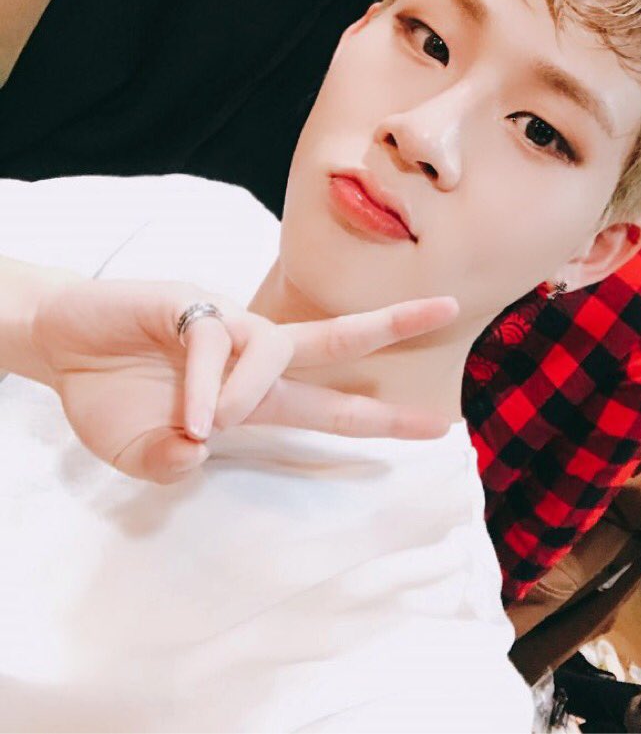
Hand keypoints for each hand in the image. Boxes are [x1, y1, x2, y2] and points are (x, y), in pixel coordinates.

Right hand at [31, 277, 458, 483]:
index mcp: (255, 400)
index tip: (441, 427)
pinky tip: (184, 408)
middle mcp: (252, 358)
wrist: (62, 349)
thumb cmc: (112, 401)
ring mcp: (225, 327)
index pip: (332, 408)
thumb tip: (198, 449)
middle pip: (335, 338)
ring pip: (273, 346)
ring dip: (245, 392)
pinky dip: (205, 380)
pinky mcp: (191, 304)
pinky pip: (214, 340)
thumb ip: (168, 464)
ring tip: (205, 424)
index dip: (383, 418)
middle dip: (392, 326)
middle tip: (450, 309)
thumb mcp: (141, 455)